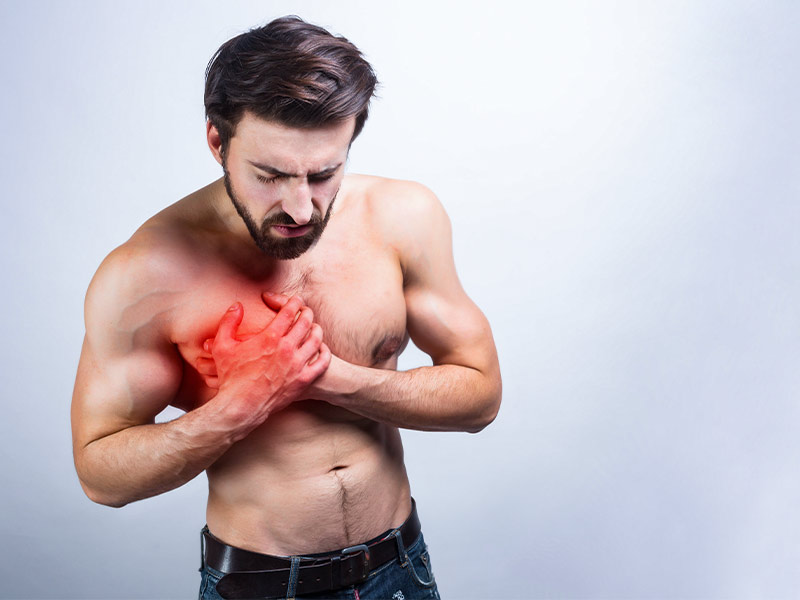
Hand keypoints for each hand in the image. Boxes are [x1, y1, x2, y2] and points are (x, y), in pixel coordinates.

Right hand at [206, 294, 330, 425]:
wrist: (241, 406)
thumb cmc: (230, 377)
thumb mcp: (222, 346)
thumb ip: (229, 322)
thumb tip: (237, 305)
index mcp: (270, 337)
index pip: (289, 312)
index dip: (294, 302)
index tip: (295, 300)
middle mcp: (287, 349)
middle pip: (306, 322)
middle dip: (307, 313)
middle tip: (306, 311)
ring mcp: (297, 365)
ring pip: (316, 340)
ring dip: (317, 330)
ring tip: (315, 327)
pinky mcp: (303, 381)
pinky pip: (322, 363)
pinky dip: (324, 353)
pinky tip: (322, 349)